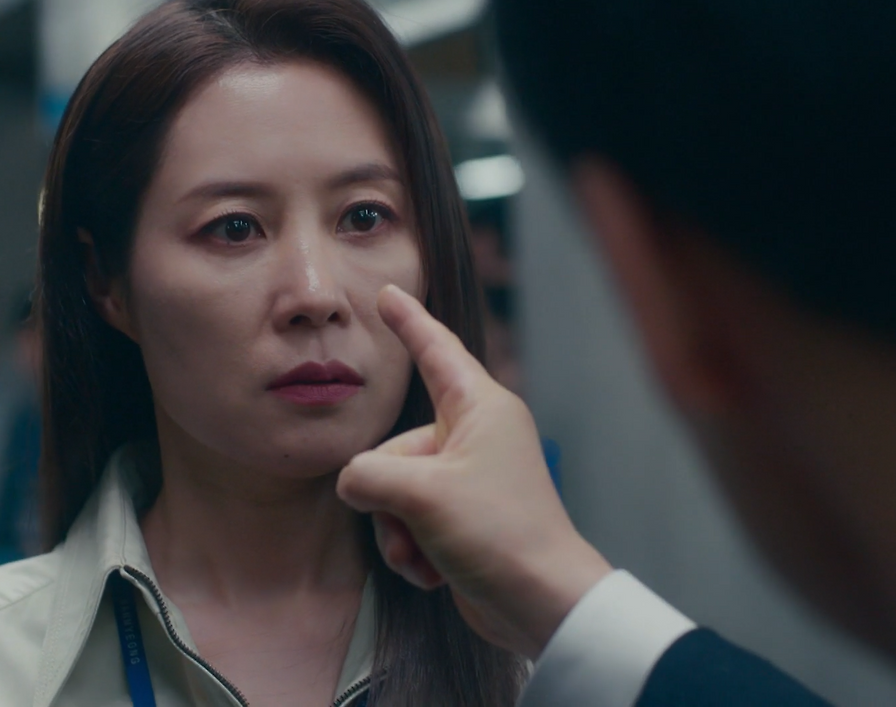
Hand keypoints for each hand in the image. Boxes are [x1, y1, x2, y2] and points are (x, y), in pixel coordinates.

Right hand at [338, 285, 613, 658]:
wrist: (542, 604)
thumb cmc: (498, 534)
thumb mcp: (422, 495)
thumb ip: (368, 475)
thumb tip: (353, 483)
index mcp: (480, 408)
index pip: (436, 350)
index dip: (408, 321)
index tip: (388, 291)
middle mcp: (475, 436)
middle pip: (397, 444)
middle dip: (388, 492)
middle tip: (410, 522)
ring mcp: (469, 479)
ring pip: (397, 488)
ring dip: (397, 529)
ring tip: (423, 553)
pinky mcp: (463, 518)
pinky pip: (411, 519)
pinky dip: (412, 547)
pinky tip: (432, 572)